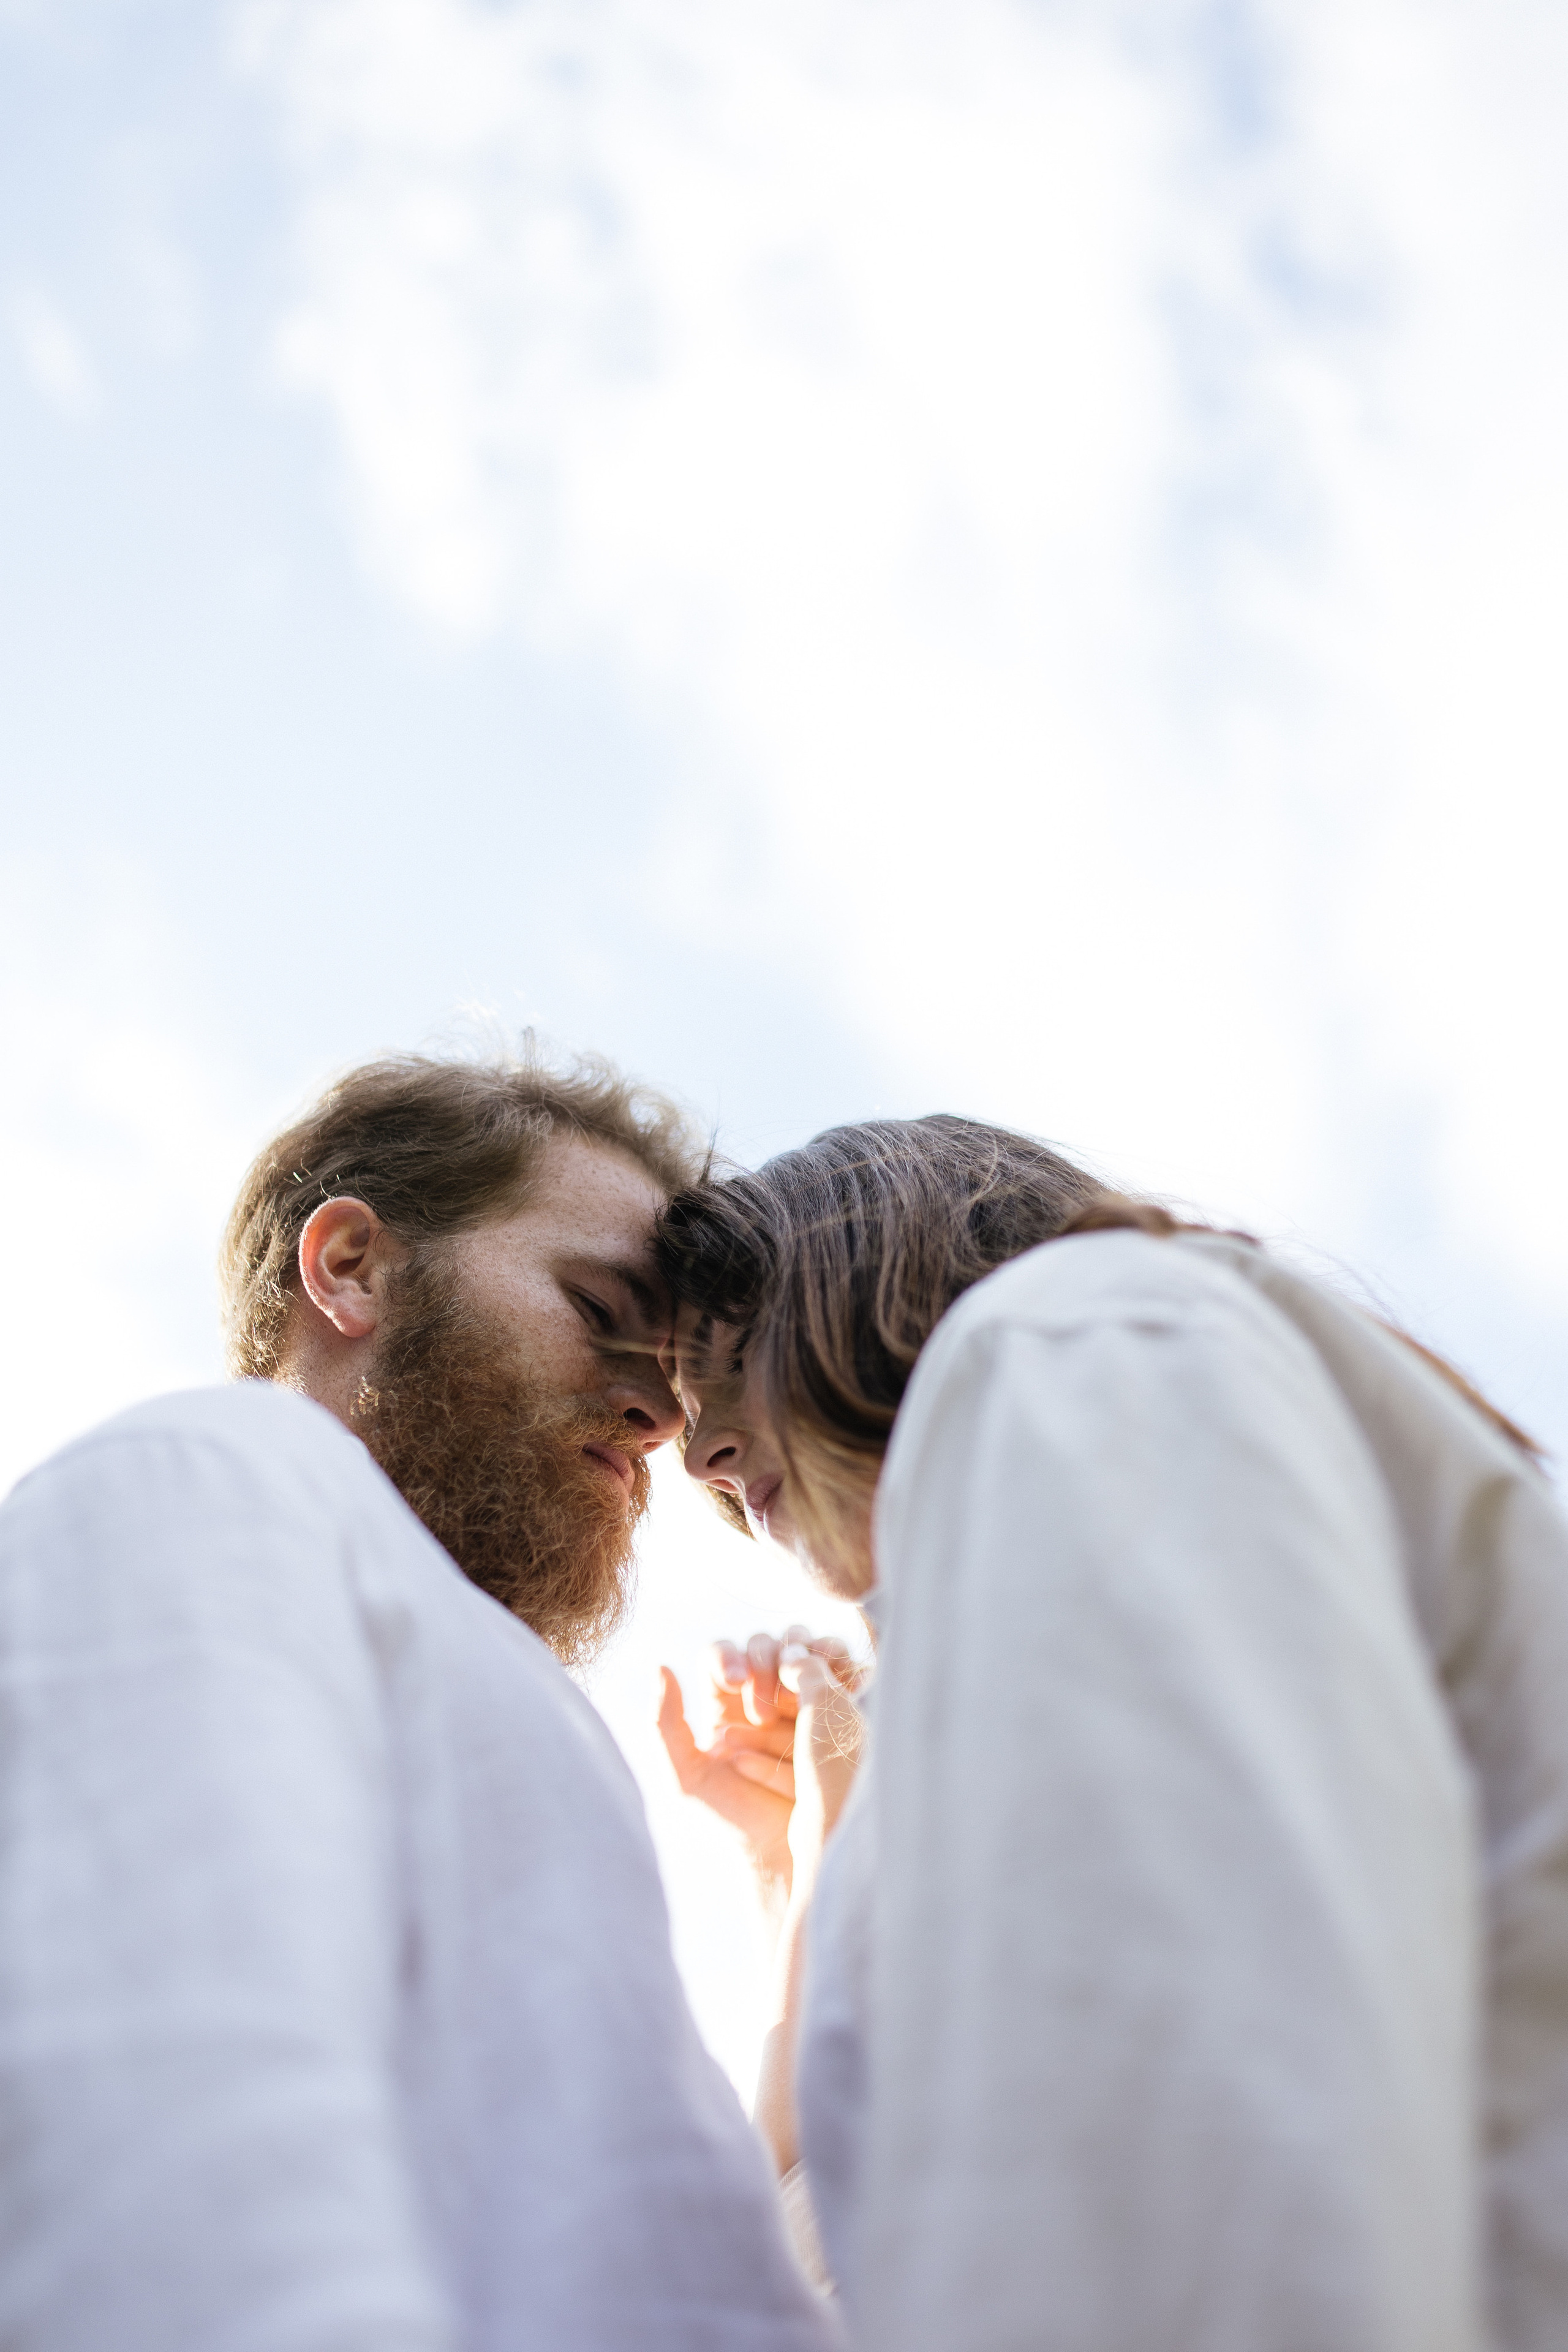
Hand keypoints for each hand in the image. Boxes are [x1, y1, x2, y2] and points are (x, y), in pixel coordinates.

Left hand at [657, 1628, 861, 1908]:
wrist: (783, 1852)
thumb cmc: (731, 1819)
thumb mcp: (686, 1778)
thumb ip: (665, 1726)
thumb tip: (661, 1666)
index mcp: (722, 1704)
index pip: (723, 1654)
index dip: (730, 1656)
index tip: (736, 1678)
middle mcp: (760, 1696)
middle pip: (763, 1646)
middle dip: (764, 1667)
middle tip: (763, 1711)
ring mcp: (800, 1703)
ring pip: (802, 1652)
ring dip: (804, 1657)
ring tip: (804, 1684)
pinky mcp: (833, 1712)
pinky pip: (839, 1674)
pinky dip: (842, 1665)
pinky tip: (844, 1676)